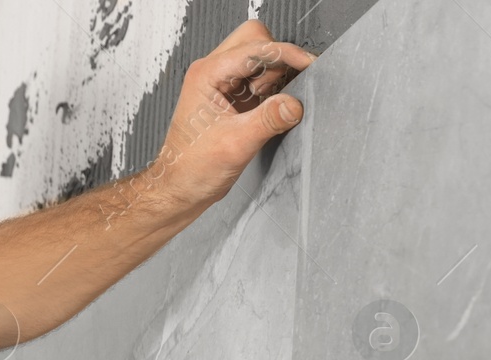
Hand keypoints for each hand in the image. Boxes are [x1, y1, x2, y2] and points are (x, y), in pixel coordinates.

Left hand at [149, 21, 314, 212]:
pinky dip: (274, 89)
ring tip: (275, 106)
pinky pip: (260, 80)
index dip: (284, 53)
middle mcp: (214, 72)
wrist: (181, 186)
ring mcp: (223, 84)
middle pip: (255, 41)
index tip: (309, 64)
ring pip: (259, 59)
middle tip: (291, 85)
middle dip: (278, 58)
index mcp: (207, 74)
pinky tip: (274, 110)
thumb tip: (295, 103)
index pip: (253, 48)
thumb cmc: (193, 167)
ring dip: (276, 76)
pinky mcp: (233, 98)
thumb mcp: (236, 144)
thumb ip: (268, 120)